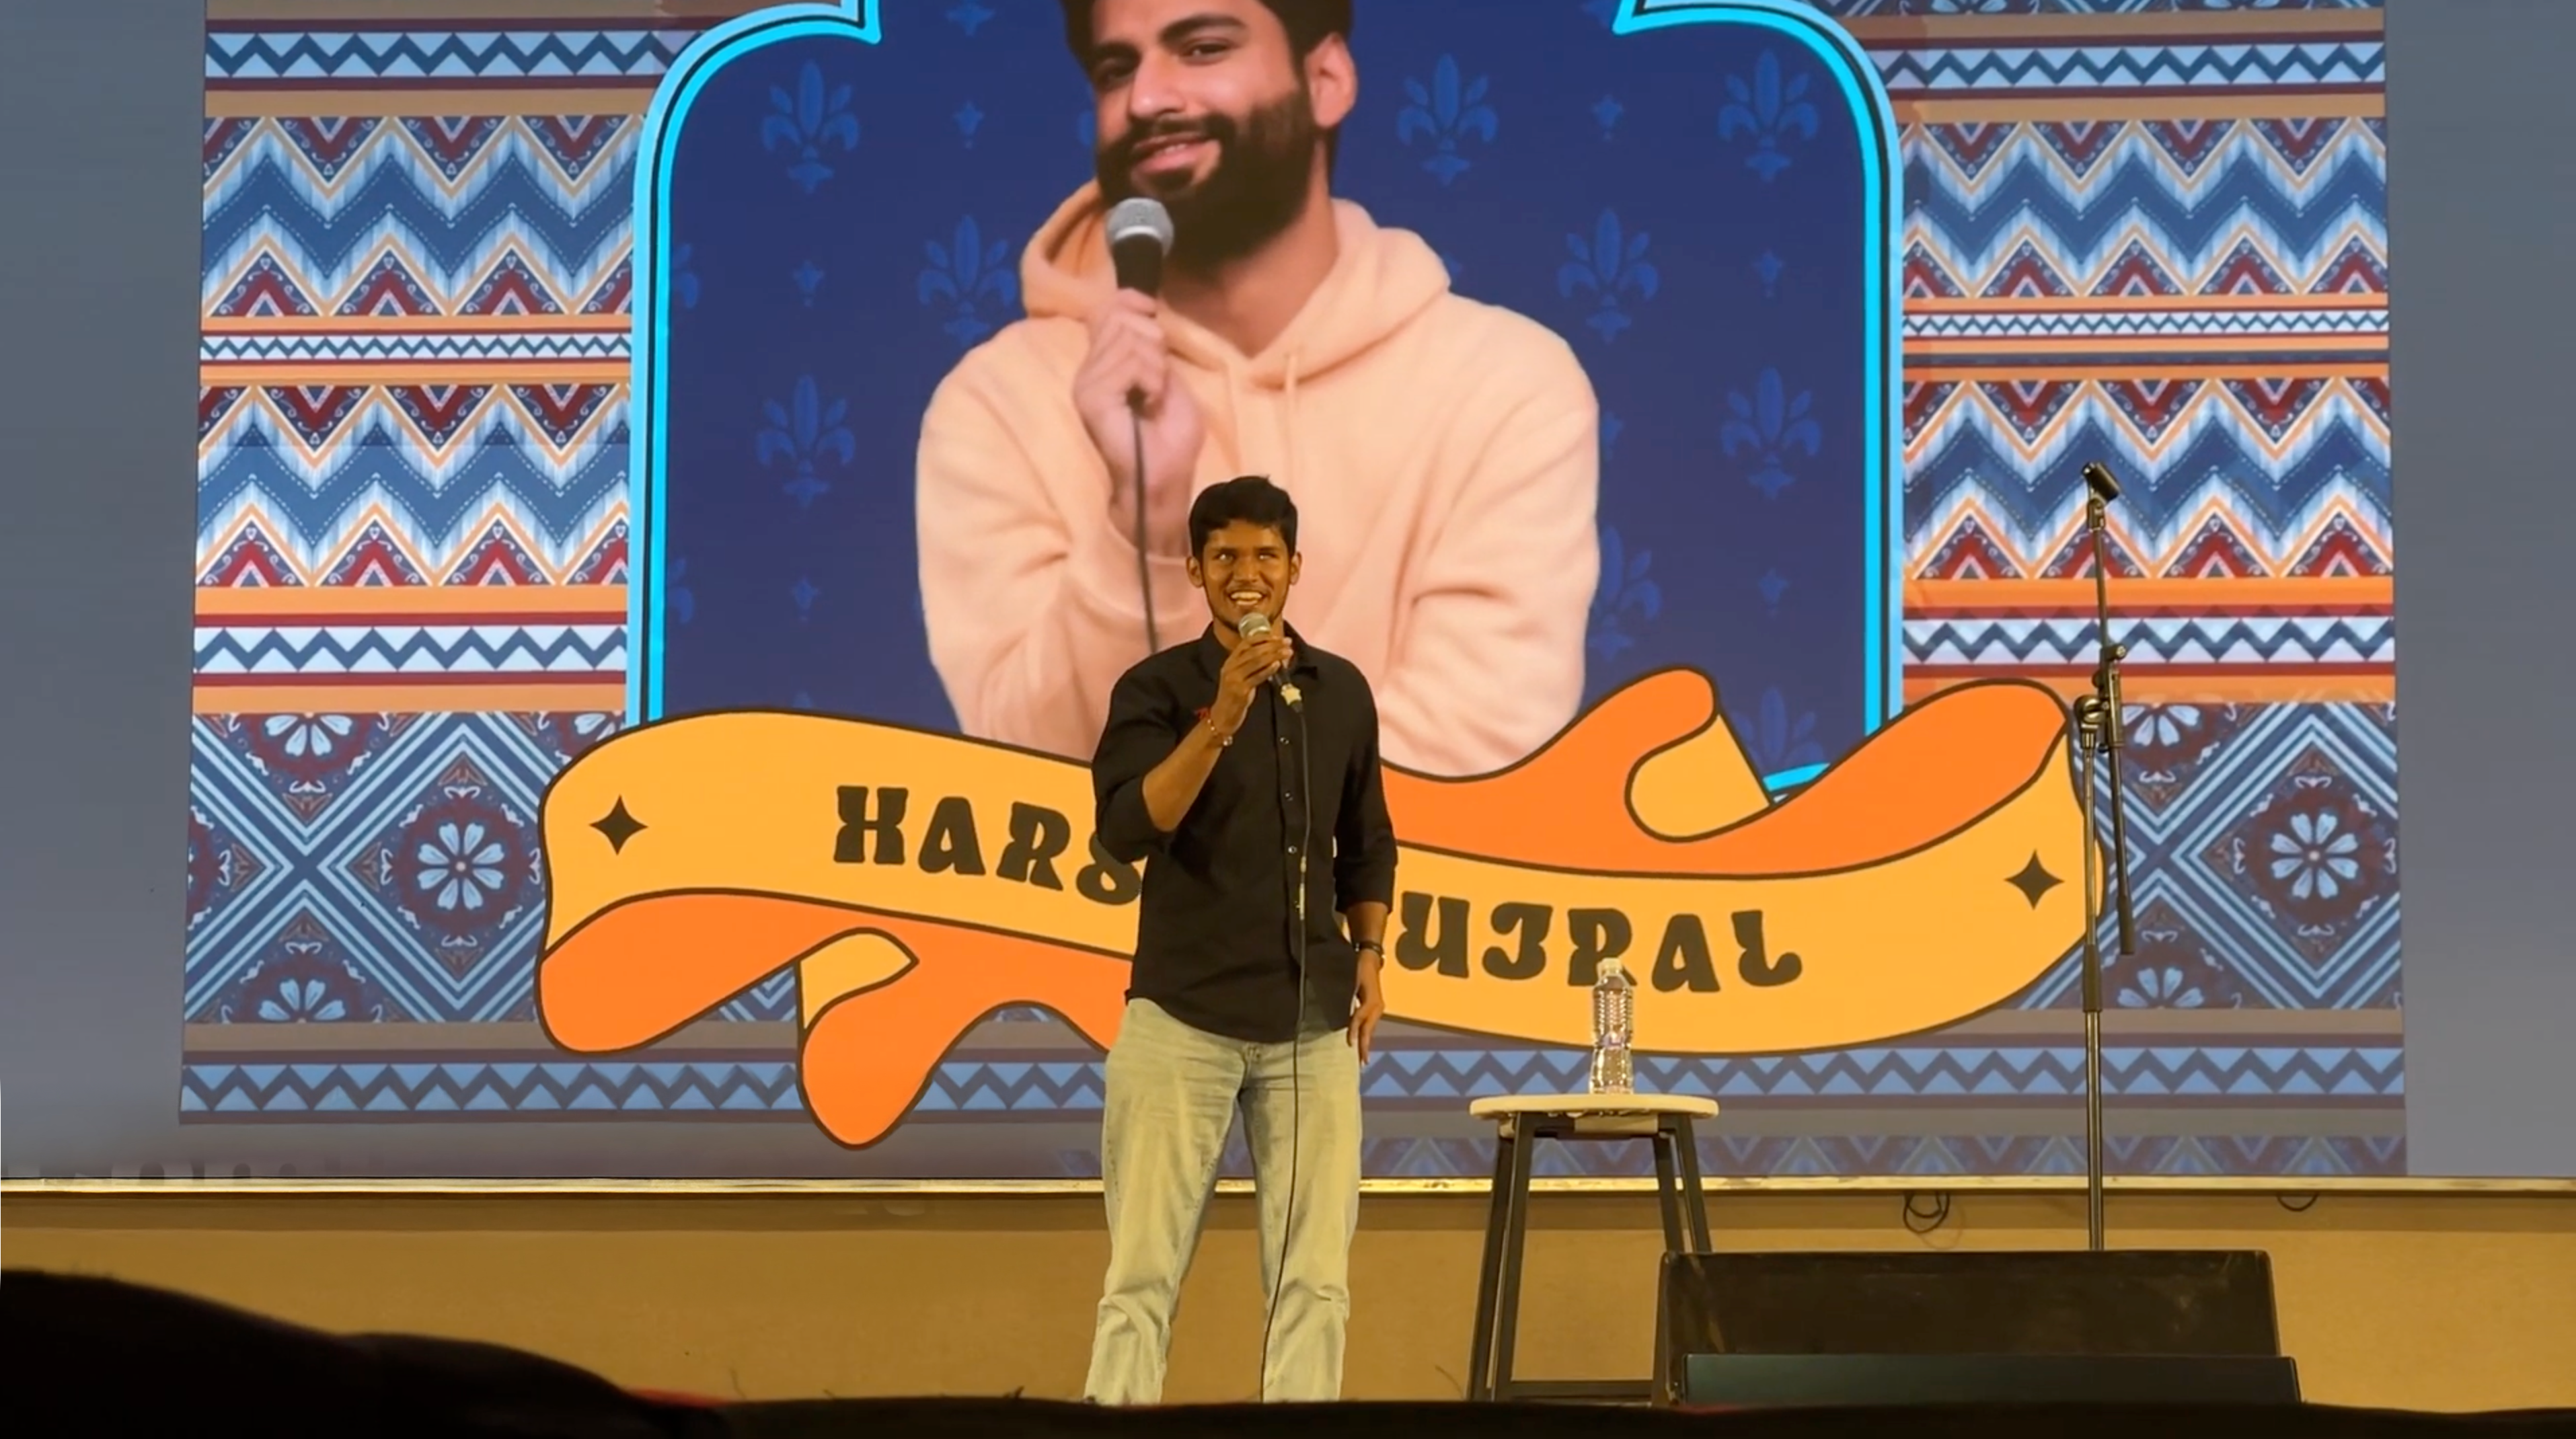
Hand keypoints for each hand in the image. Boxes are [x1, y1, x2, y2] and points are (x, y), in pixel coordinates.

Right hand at [1074, 289, 1203, 561]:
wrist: (1164, 480)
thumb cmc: (1171, 440)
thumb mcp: (1172, 381)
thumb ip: (1154, 348)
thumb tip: (1143, 311)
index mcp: (1106, 363)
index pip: (1105, 309)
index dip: (1129, 301)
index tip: (1152, 311)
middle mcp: (1090, 369)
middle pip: (1118, 317)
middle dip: (1153, 341)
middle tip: (1159, 380)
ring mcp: (1087, 382)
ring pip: (1127, 338)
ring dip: (1156, 366)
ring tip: (1154, 397)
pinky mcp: (1091, 397)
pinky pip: (1129, 364)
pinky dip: (1152, 379)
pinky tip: (1150, 403)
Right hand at [1205, 631, 1291, 738]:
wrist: (1223, 716)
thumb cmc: (1235, 696)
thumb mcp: (1239, 676)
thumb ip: (1251, 665)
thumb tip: (1272, 654)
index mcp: (1230, 661)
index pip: (1246, 643)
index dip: (1263, 637)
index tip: (1277, 636)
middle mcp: (1230, 667)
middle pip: (1254, 650)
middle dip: (1273, 645)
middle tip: (1287, 642)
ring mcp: (1234, 678)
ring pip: (1256, 661)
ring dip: (1274, 655)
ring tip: (1287, 652)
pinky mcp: (1240, 690)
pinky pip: (1257, 677)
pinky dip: (1268, 670)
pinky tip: (1278, 665)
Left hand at [1348, 947, 1385, 1063]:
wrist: (1369, 959)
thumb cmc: (1356, 968)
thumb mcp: (1350, 981)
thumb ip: (1344, 996)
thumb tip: (1338, 1013)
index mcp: (1371, 1001)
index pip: (1360, 1018)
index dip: (1354, 1031)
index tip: (1349, 1044)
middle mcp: (1377, 1007)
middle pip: (1369, 1029)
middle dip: (1365, 1046)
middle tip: (1362, 1062)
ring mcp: (1378, 1008)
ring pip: (1370, 1029)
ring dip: (1366, 1043)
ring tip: (1363, 1058)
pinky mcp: (1376, 1008)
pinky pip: (1370, 1024)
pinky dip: (1366, 1035)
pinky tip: (1362, 1043)